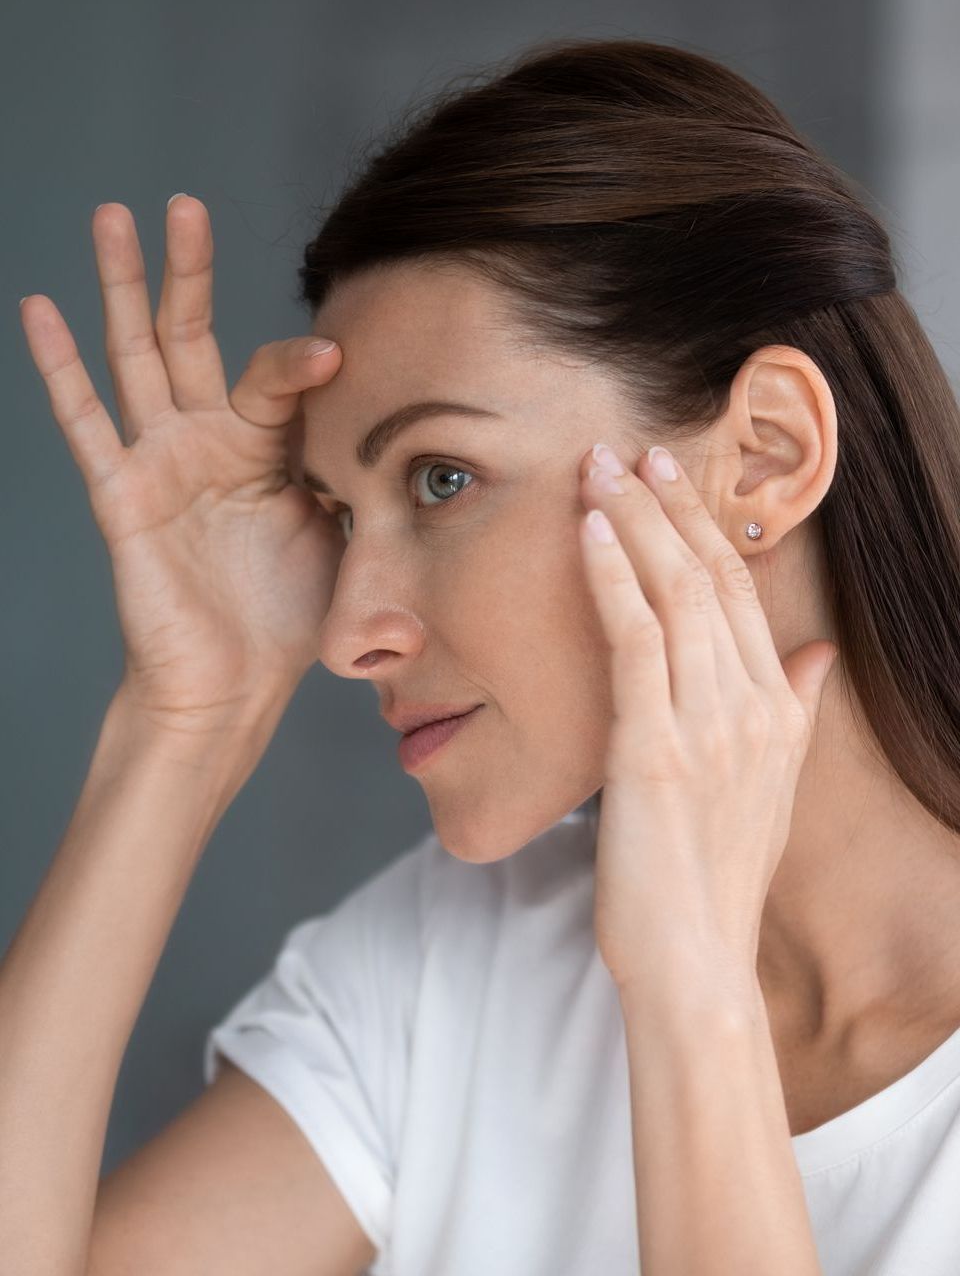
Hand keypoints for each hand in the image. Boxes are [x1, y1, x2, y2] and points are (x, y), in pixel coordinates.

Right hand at [19, 196, 344, 735]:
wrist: (235, 684)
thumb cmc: (289, 617)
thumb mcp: (344, 535)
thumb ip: (358, 477)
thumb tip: (408, 434)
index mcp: (266, 449)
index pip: (276, 377)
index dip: (303, 363)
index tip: (340, 353)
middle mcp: (210, 442)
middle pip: (193, 337)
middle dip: (188, 271)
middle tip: (183, 203)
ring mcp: (162, 461)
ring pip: (136, 357)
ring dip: (122, 287)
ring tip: (113, 216)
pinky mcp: (123, 494)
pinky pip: (87, 423)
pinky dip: (61, 367)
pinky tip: (40, 308)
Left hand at [578, 442, 837, 994]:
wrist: (696, 960)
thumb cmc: (717, 876)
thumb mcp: (773, 787)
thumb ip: (798, 710)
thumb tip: (818, 652)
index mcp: (777, 710)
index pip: (739, 592)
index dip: (702, 527)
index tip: (669, 479)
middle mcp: (750, 706)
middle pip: (708, 577)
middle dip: (666, 505)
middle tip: (628, 448)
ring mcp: (705, 723)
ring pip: (672, 593)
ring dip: (632, 521)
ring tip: (598, 467)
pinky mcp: (654, 747)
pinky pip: (633, 640)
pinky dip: (611, 577)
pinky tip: (588, 532)